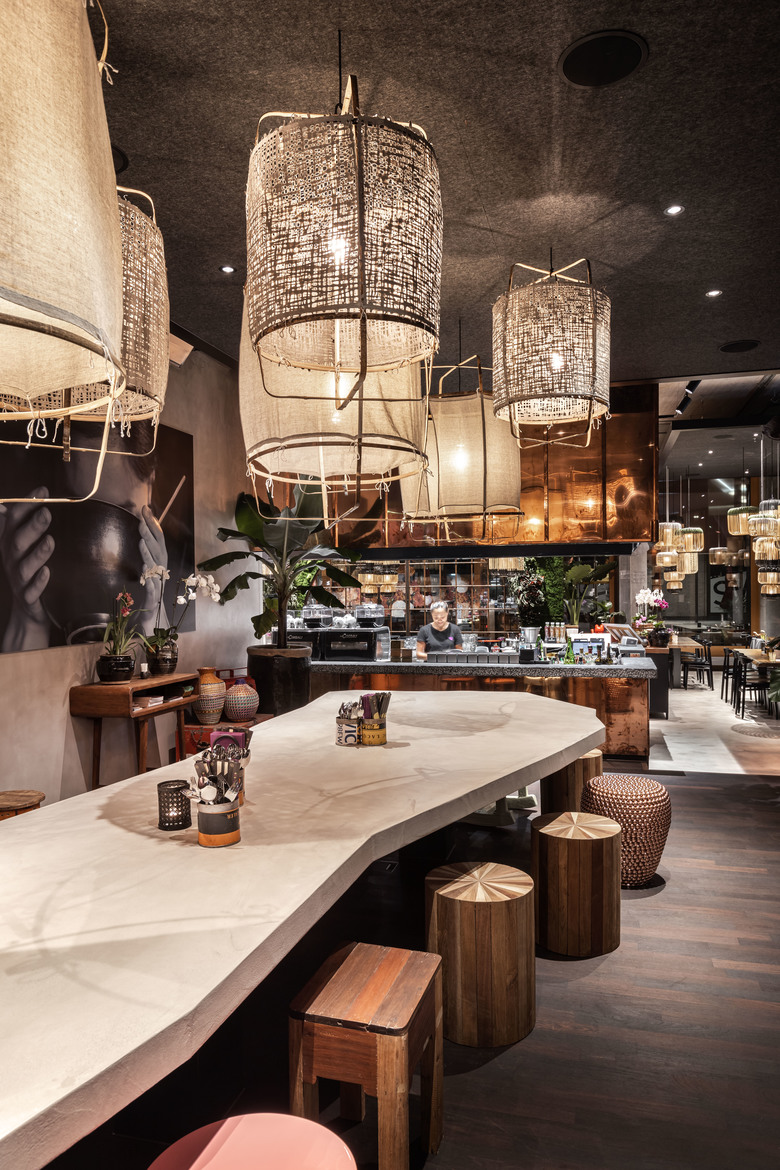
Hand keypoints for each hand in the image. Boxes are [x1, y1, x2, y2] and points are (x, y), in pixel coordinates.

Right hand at [0, 488, 53, 650]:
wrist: (28, 610)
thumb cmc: (29, 571)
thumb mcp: (26, 547)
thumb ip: (28, 524)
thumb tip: (29, 499)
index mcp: (10, 543)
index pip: (14, 520)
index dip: (26, 505)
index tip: (43, 490)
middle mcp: (11, 559)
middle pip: (18, 541)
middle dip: (32, 526)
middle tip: (47, 512)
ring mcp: (18, 579)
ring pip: (24, 566)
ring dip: (37, 553)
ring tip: (50, 540)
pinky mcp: (27, 598)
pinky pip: (31, 590)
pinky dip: (39, 581)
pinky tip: (47, 572)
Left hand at [138, 505, 167, 632]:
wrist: (154, 628)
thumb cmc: (149, 602)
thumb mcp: (147, 580)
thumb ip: (147, 564)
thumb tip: (144, 546)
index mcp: (160, 566)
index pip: (157, 541)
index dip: (153, 524)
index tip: (145, 508)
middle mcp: (162, 574)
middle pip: (158, 549)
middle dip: (151, 530)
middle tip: (143, 514)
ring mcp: (159, 587)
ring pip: (156, 566)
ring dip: (149, 551)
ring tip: (141, 537)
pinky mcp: (153, 601)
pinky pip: (152, 588)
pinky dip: (149, 578)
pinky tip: (144, 568)